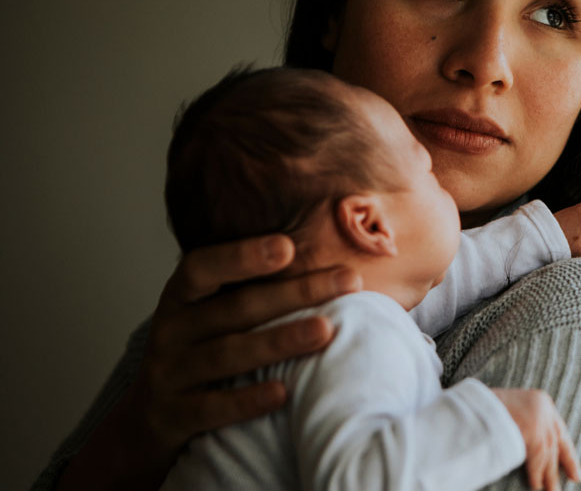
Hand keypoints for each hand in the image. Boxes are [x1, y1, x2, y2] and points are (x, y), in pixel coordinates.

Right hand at [134, 235, 362, 458]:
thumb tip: (330, 268)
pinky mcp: (173, 417)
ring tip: (324, 330)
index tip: (288, 247)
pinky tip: (283, 392)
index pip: (202, 267)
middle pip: (235, 308)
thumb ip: (251, 289)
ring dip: (279, 341)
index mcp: (181, 298)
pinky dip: (247, 400)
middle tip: (348, 281)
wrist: (145, 420)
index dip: (242, 256)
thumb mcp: (209, 315)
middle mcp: (171, 331)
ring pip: (226, 354)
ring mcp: (169, 375)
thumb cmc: (199, 352)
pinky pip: (212, 408)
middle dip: (295, 293)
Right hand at [491, 388, 580, 490]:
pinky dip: (536, 475)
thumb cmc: (486, 403)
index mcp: (540, 400)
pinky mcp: (535, 437)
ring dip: (550, 476)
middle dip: (569, 461)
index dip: (562, 444)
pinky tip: (537, 485)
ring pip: (548, 455)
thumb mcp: (511, 405)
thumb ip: (522, 417)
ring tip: (554, 490)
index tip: (567, 456)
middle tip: (577, 477)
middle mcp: (545, 410)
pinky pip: (536, 463)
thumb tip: (524, 434)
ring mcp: (541, 423)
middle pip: (560, 440)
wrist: (477, 402)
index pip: (557, 425)